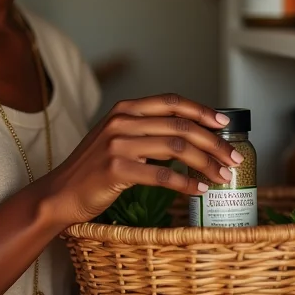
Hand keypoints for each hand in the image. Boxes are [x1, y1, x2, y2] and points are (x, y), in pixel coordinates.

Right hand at [45, 94, 242, 226]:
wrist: (60, 193)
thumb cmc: (94, 169)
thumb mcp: (117, 138)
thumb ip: (146, 131)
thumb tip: (189, 136)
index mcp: (125, 109)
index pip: (171, 102)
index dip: (202, 110)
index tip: (225, 124)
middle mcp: (122, 121)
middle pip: (180, 125)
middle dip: (213, 141)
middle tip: (234, 158)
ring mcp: (117, 144)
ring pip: (176, 147)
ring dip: (206, 162)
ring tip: (223, 176)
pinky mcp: (116, 169)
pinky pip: (161, 175)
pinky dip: (185, 182)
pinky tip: (200, 189)